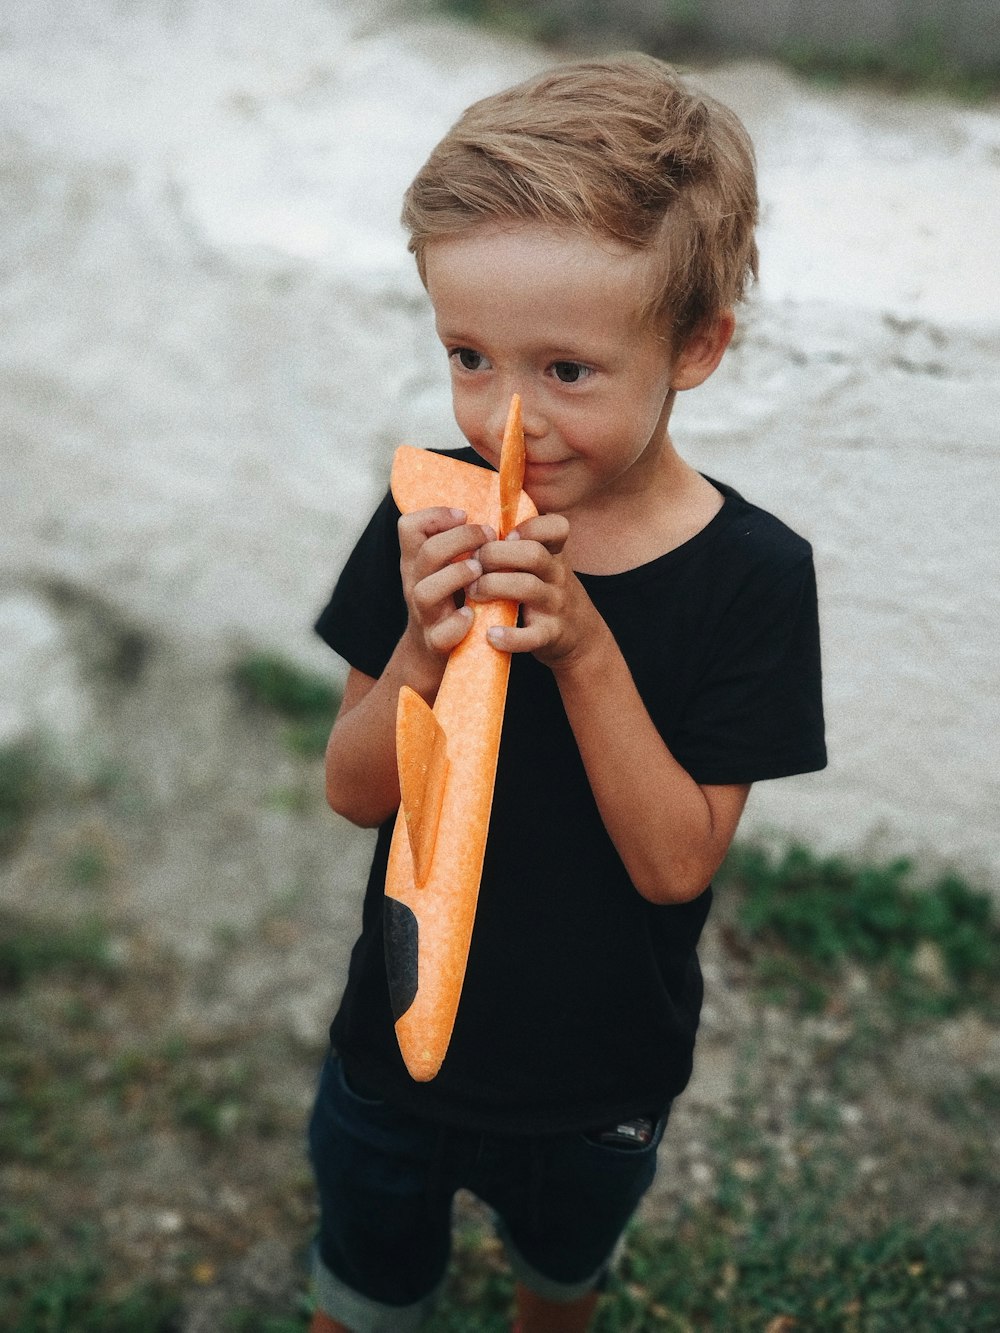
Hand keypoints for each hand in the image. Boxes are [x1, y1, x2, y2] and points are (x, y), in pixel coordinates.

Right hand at [398, 507, 495, 664]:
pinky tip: (472, 616)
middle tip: (489, 537)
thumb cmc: (449, 600)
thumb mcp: (444, 567)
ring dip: (456, 576)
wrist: (432, 652)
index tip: (464, 514)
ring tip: (479, 572)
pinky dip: (457, 624)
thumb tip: (491, 512)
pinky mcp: (436, 642)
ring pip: (426, 592)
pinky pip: (440, 634)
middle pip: (427, 553)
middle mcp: (415, 584)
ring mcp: (424, 614)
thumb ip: (456, 543)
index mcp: (417, 562)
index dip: (435, 515)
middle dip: (461, 539)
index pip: (409, 527)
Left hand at [468, 514, 605, 667]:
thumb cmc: (546, 592)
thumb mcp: (543, 565)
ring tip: (472, 593)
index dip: (528, 527)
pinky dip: (510, 637)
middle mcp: (557, 575)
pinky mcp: (550, 634)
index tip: (504, 535)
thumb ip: (518, 546)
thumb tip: (474, 526)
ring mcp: (555, 605)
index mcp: (553, 554)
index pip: (556, 527)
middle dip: (495, 554)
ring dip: (493, 586)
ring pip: (528, 587)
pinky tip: (490, 635)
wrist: (580, 637)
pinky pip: (532, 636)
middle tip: (471, 563)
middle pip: (532, 554)